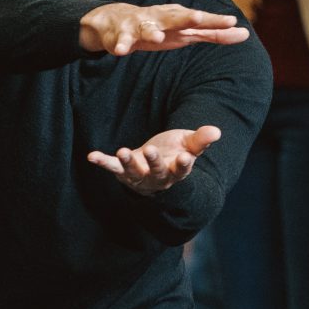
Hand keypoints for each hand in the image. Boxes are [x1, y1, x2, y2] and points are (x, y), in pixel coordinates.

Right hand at [79, 3, 249, 56]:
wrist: (116, 20)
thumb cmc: (160, 27)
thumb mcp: (187, 31)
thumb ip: (215, 33)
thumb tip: (246, 34)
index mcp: (178, 18)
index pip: (200, 21)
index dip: (215, 21)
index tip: (232, 21)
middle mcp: (162, 18)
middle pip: (176, 17)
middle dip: (187, 17)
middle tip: (199, 17)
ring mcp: (141, 25)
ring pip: (147, 28)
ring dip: (152, 32)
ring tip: (157, 38)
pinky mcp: (122, 35)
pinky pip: (121, 41)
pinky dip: (121, 45)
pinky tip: (120, 51)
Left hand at [87, 126, 221, 194]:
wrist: (155, 166)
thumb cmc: (174, 152)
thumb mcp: (188, 145)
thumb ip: (201, 139)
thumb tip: (216, 131)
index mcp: (176, 170)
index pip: (181, 170)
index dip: (183, 165)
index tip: (185, 158)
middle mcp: (158, 177)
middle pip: (157, 172)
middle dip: (154, 162)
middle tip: (150, 151)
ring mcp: (139, 176)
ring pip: (134, 173)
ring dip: (128, 163)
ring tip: (123, 151)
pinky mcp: (123, 172)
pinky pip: (113, 168)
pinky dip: (103, 162)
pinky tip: (92, 156)